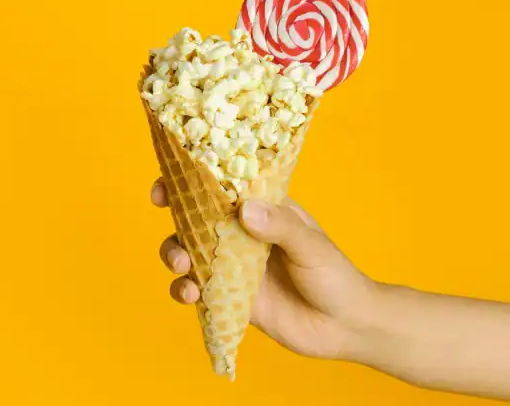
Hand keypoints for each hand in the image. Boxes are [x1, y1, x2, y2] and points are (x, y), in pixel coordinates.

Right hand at [152, 179, 381, 360]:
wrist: (346, 328)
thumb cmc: (336, 276)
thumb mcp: (312, 246)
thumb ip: (280, 227)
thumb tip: (245, 209)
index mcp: (263, 210)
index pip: (222, 187)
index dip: (191, 181)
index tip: (168, 183)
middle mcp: (242, 235)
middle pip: (196, 218)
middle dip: (174, 215)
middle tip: (163, 215)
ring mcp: (233, 267)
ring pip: (189, 253)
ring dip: (174, 254)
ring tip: (181, 266)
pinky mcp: (229, 298)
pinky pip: (196, 289)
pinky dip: (184, 289)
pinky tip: (190, 294)